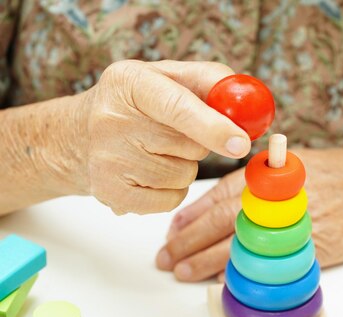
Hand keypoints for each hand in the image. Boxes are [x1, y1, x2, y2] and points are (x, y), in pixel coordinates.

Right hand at [75, 60, 250, 214]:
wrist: (78, 137)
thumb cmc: (136, 104)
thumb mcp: (167, 77)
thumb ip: (211, 82)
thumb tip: (250, 110)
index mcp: (129, 82)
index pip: (178, 107)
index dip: (214, 126)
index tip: (241, 143)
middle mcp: (111, 120)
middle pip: (189, 146)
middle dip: (197, 142)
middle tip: (172, 132)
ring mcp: (108, 161)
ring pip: (183, 175)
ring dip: (183, 166)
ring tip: (155, 151)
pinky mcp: (112, 195)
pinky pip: (171, 199)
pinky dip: (170, 189)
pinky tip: (148, 172)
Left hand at [156, 147, 342, 280]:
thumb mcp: (307, 164)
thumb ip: (269, 180)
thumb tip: (230, 202)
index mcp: (279, 174)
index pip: (223, 194)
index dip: (193, 213)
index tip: (172, 228)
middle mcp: (285, 199)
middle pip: (225, 222)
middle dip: (189, 240)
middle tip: (166, 257)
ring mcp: (301, 226)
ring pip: (243, 246)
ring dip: (208, 263)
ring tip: (182, 272)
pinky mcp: (318, 251)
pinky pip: (273, 267)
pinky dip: (246, 276)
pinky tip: (224, 283)